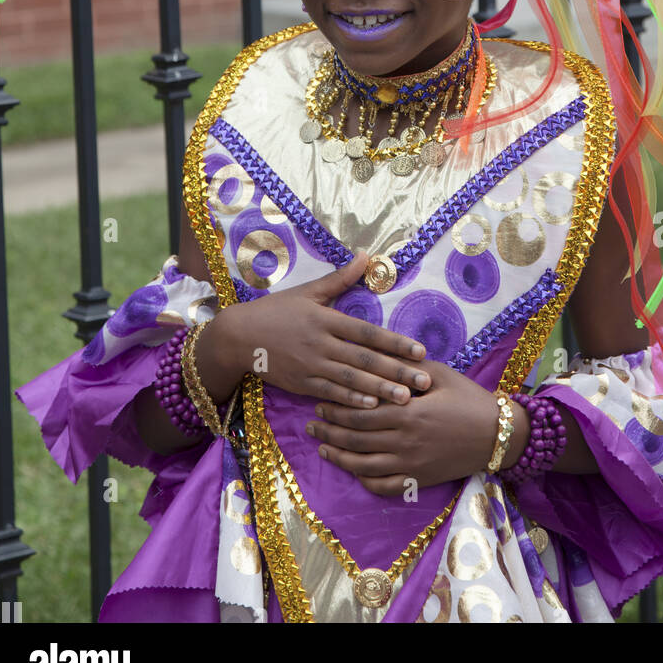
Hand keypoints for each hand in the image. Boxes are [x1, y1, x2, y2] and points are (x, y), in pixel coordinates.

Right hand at [228, 252, 431, 407]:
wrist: (238, 336)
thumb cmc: (276, 310)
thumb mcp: (308, 291)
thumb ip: (339, 278)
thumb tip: (366, 256)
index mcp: (326, 319)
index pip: (367, 332)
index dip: (395, 342)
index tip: (420, 350)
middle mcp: (321, 343)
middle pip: (365, 359)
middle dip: (397, 371)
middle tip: (424, 380)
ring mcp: (311, 365)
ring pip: (351, 380)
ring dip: (380, 390)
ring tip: (406, 398)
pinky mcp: (301, 384)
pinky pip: (330, 394)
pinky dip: (351, 401)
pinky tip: (371, 407)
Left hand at [307, 360, 529, 494]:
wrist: (497, 434)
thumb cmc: (468, 399)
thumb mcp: (440, 375)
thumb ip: (407, 368)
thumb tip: (379, 353)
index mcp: (408, 413)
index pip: (361, 413)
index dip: (337, 408)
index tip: (320, 400)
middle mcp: (404, 442)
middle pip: (356, 439)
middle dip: (330, 430)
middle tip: (311, 422)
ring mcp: (410, 465)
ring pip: (363, 466)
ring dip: (338, 457)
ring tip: (322, 447)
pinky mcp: (418, 480)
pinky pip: (384, 487)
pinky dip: (364, 481)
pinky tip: (353, 471)